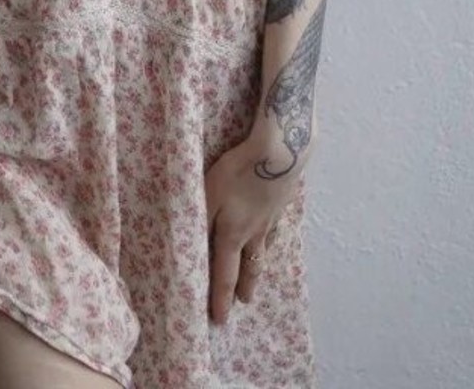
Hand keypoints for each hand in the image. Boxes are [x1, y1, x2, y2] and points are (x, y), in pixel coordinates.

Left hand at [203, 115, 316, 325]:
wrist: (279, 152)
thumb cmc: (237, 173)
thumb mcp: (208, 195)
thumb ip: (199, 220)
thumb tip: (191, 247)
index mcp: (233, 234)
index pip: (225, 274)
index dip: (221, 298)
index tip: (221, 320)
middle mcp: (254, 232)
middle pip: (249, 266)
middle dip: (245, 286)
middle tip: (244, 301)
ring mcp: (272, 218)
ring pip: (264, 248)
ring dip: (259, 264)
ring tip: (258, 273)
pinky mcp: (282, 201)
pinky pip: (275, 226)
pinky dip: (271, 236)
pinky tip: (272, 231)